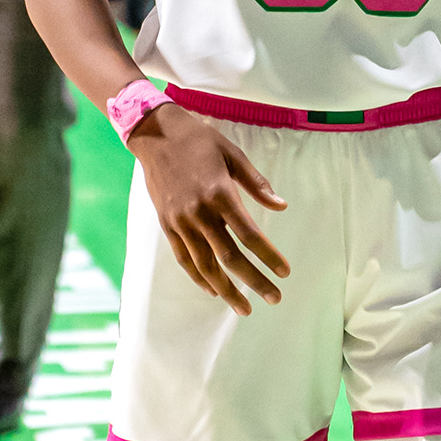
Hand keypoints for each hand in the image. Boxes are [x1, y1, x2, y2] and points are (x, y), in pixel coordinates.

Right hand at [132, 103, 290, 313]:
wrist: (156, 134)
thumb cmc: (199, 140)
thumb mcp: (233, 155)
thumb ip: (257, 184)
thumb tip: (281, 206)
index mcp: (220, 193)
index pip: (250, 234)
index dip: (269, 256)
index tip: (285, 272)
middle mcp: (199, 212)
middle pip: (230, 257)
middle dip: (254, 281)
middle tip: (274, 298)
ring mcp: (180, 221)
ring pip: (205, 265)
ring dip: (227, 289)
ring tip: (244, 307)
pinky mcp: (167, 224)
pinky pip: (184, 258)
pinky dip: (198, 277)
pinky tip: (213, 290)